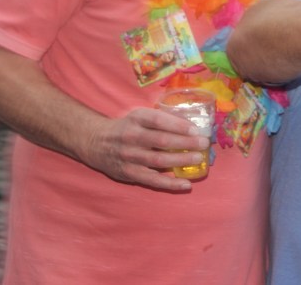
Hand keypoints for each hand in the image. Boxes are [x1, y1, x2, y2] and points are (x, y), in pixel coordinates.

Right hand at [81, 107, 210, 191]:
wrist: (96, 142)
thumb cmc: (126, 127)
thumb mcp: (139, 116)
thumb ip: (160, 119)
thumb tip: (191, 124)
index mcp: (137, 119)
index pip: (159, 120)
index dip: (178, 125)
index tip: (196, 129)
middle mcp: (132, 137)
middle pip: (161, 141)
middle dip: (185, 142)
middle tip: (204, 143)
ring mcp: (130, 157)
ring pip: (159, 160)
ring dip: (181, 160)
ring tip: (199, 159)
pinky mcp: (130, 173)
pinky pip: (153, 180)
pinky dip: (170, 183)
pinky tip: (186, 184)